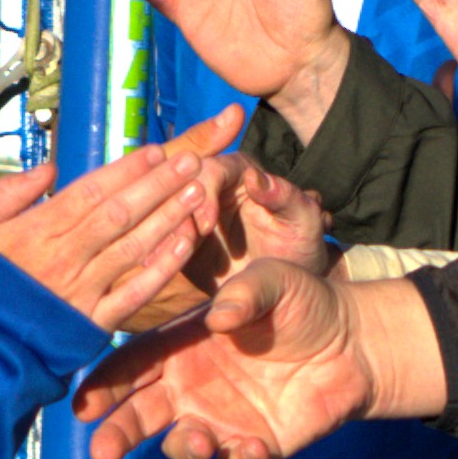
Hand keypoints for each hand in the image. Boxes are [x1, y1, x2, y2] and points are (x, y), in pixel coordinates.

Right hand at [0, 108, 242, 328]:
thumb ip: (9, 193)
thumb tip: (50, 168)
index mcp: (37, 230)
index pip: (91, 191)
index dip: (126, 169)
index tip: (156, 150)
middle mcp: (65, 257)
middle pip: (120, 213)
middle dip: (158, 185)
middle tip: (190, 162)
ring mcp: (82, 291)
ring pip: (134, 246)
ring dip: (169, 217)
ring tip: (198, 191)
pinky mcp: (93, 323)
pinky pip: (135, 292)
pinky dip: (162, 267)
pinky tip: (186, 244)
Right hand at [77, 257, 388, 458]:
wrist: (353, 342)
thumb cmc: (303, 301)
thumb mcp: (275, 279)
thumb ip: (246, 293)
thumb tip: (219, 319)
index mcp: (181, 344)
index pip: (132, 365)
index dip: (105, 385)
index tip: (83, 405)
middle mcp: (190, 386)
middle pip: (141, 414)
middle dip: (117, 434)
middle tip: (101, 453)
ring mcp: (220, 419)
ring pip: (182, 446)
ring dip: (183, 449)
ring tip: (199, 441)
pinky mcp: (254, 444)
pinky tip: (254, 447)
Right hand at [117, 158, 330, 331]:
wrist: (288, 288)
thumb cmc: (299, 248)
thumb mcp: (303, 221)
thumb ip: (286, 196)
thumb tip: (255, 178)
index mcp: (239, 172)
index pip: (212, 170)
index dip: (204, 193)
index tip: (205, 227)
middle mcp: (211, 186)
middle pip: (179, 185)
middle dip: (172, 210)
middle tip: (178, 244)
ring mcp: (192, 212)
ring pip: (164, 210)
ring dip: (160, 230)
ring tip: (159, 258)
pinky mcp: (179, 238)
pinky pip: (160, 238)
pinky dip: (156, 249)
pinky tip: (154, 266)